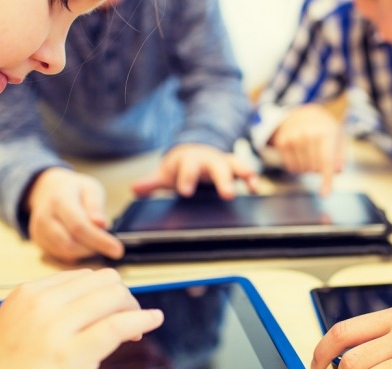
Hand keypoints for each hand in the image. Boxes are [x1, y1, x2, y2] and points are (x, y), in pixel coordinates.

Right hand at [0, 269, 163, 368]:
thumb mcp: (17, 329)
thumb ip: (50, 313)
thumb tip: (91, 308)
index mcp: (27, 295)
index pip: (83, 277)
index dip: (105, 292)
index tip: (112, 308)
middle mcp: (42, 304)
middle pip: (104, 281)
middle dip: (122, 298)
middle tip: (128, 318)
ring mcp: (57, 328)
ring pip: (115, 297)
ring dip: (133, 309)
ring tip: (135, 329)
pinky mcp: (72, 355)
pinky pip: (119, 325)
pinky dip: (143, 319)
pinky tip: (153, 320)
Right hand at [26, 168, 123, 262]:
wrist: (48, 189)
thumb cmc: (75, 189)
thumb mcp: (90, 189)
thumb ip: (95, 206)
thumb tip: (101, 224)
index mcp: (59, 200)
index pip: (79, 226)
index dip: (99, 241)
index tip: (118, 250)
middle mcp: (45, 217)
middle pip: (70, 244)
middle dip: (94, 249)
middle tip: (110, 246)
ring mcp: (39, 231)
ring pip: (65, 252)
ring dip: (85, 253)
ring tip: (97, 242)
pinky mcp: (39, 241)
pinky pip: (60, 255)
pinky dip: (76, 255)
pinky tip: (85, 245)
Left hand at [131, 143, 258, 199]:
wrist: (196, 149)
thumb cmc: (181, 166)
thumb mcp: (165, 173)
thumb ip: (152, 182)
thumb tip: (134, 190)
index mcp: (189, 160)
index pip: (188, 168)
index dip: (187, 179)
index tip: (186, 192)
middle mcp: (209, 159)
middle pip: (216, 167)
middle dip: (223, 180)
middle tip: (228, 195)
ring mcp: (223, 162)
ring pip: (235, 165)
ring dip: (244, 174)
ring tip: (251, 184)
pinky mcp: (235, 168)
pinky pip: (246, 171)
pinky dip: (252, 179)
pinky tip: (256, 188)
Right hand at [269, 104, 344, 195]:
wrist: (302, 114)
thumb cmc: (323, 129)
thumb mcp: (337, 137)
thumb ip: (340, 155)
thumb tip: (337, 171)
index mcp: (326, 132)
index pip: (326, 161)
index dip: (326, 179)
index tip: (324, 194)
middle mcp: (308, 134)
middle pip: (314, 168)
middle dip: (317, 168)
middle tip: (317, 155)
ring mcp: (293, 137)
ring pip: (301, 170)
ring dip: (306, 168)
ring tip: (308, 154)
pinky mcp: (282, 142)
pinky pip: (290, 167)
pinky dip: (296, 167)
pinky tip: (299, 155)